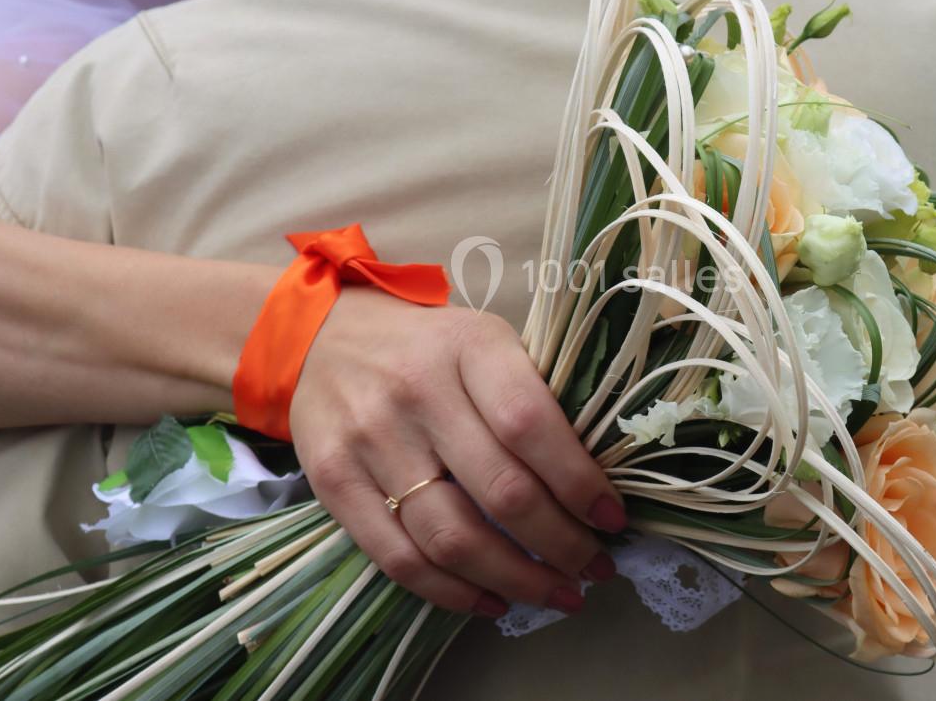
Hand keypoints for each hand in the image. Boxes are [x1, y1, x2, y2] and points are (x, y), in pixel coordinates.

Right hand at [289, 287, 624, 617]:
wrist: (324, 334)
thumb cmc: (430, 347)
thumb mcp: (486, 342)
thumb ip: (532, 396)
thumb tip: (594, 483)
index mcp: (470, 347)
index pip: (531, 425)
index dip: (578, 482)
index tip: (612, 519)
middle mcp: (417, 391)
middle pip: (501, 492)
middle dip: (562, 544)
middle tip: (595, 567)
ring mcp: (370, 438)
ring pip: (452, 536)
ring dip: (516, 579)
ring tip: (558, 593)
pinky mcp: (331, 480)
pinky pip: (397, 557)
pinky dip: (452, 593)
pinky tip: (492, 600)